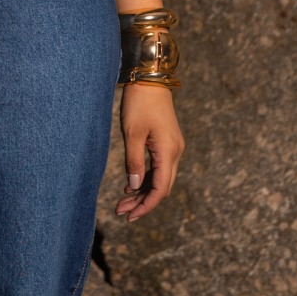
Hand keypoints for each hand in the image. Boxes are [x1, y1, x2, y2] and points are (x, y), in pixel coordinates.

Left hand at [115, 83, 184, 222]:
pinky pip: (158, 167)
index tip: (130, 217)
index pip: (160, 189)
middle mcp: (175, 152)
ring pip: (160, 178)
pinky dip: (146, 178)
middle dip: (142, 202)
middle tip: (121, 212)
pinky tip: (131, 186)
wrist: (150, 78)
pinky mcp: (166, 142)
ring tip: (122, 203)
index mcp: (168, 151)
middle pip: (161, 187)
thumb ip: (134, 161)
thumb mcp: (132, 132)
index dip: (146, 206)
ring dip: (143, 191)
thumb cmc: (139, 103)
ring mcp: (172, 147)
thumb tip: (134, 187)